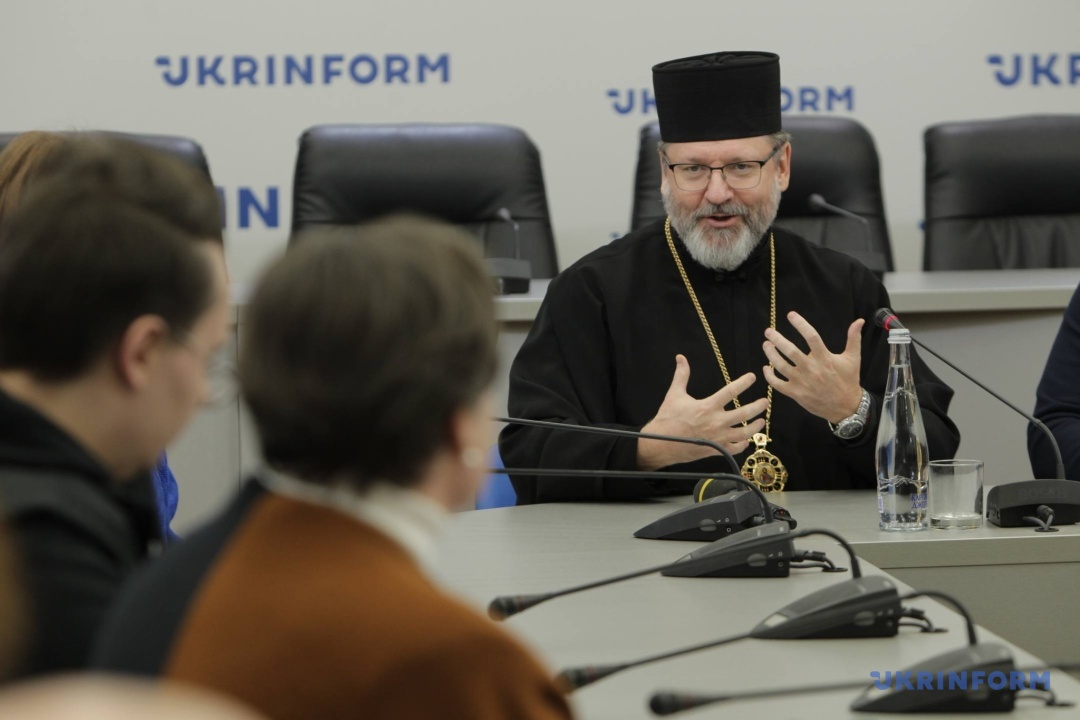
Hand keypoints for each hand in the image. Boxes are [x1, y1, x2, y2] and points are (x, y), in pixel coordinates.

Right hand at [638, 354, 767, 469]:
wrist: (660, 444)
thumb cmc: (668, 419)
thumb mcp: (674, 394)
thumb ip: (681, 375)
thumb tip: (681, 358)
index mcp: (707, 407)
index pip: (730, 392)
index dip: (743, 383)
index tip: (752, 377)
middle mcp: (716, 423)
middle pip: (743, 414)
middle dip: (757, 407)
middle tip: (765, 401)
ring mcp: (717, 438)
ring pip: (743, 433)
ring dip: (755, 427)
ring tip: (762, 421)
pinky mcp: (715, 450)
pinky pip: (734, 449)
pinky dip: (743, 445)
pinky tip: (746, 440)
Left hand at [762, 312, 862, 423]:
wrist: (846, 407)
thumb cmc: (849, 381)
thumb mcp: (853, 359)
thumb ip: (854, 338)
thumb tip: (860, 320)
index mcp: (825, 358)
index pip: (811, 336)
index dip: (800, 324)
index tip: (791, 315)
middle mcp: (811, 369)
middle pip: (790, 351)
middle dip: (777, 339)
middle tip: (768, 331)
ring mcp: (802, 382)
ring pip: (781, 366)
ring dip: (771, 354)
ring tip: (766, 344)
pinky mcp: (795, 393)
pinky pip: (777, 384)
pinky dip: (769, 376)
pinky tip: (766, 367)